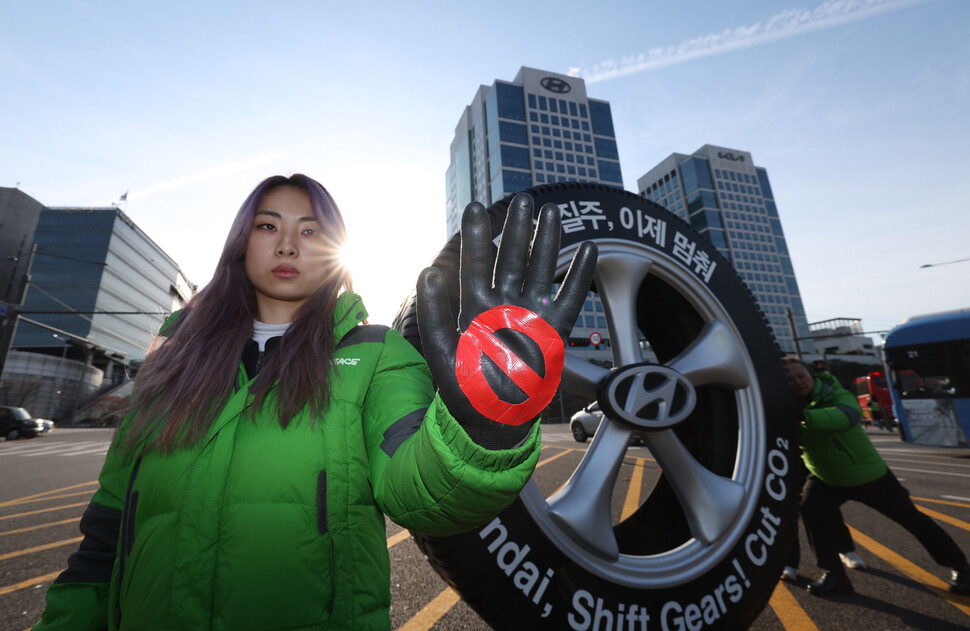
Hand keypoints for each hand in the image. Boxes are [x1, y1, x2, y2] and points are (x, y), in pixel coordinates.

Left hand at [417, 193, 597, 448]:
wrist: (495, 422)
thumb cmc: (465, 391)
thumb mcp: (442, 354)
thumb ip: (435, 315)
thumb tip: (428, 272)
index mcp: (476, 308)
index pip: (476, 264)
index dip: (478, 236)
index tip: (477, 206)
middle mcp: (505, 306)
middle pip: (513, 259)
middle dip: (518, 229)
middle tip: (523, 199)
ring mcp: (531, 316)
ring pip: (542, 270)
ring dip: (548, 242)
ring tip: (553, 212)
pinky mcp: (555, 331)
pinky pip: (570, 297)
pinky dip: (579, 274)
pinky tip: (588, 248)